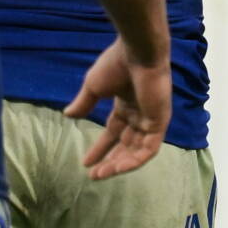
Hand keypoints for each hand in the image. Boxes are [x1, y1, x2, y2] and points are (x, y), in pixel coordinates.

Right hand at [66, 37, 171, 180]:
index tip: (86, 163)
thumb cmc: (116, 65)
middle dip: (111, 161)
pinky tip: (117, 168)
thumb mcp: (93, 87)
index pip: (114, 132)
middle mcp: (140, 114)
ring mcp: (151, 119)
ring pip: (137, 150)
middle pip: (126, 145)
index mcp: (126, 105)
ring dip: (120, 165)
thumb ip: (84, 103)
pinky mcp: (160, 122)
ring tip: (102, 174)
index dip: (100, 148)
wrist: (137, 53)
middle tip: (94, 175)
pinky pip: (149, 148)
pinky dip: (135, 160)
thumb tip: (68, 115)